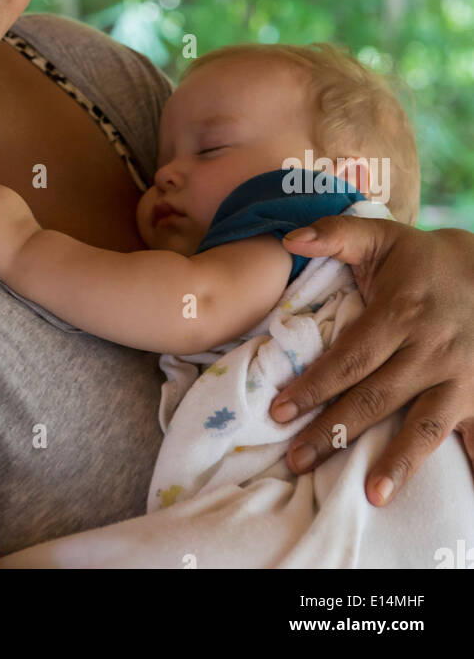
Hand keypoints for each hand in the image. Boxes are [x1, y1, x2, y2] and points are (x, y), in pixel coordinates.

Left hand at [271, 216, 473, 504]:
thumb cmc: (424, 260)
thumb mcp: (381, 236)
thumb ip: (335, 234)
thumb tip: (289, 238)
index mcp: (401, 314)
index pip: (349, 359)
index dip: (313, 387)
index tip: (280, 413)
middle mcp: (431, 349)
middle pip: (376, 398)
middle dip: (334, 432)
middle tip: (297, 461)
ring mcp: (462, 377)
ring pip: (426, 426)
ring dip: (399, 462)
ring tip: (373, 496)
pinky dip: (470, 464)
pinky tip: (457, 500)